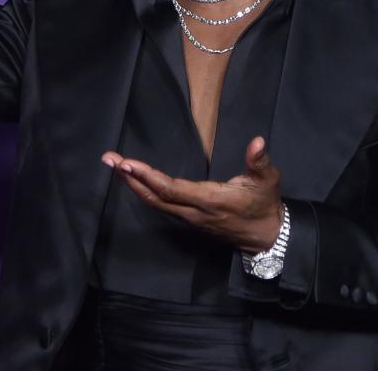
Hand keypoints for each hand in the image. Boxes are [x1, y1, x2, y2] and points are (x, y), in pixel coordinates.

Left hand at [101, 136, 283, 252]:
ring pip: (156, 203)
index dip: (148, 177)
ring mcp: (190, 218)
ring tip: (116, 166)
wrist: (266, 236)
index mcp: (210, 200)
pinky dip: (145, 191)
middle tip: (109, 159)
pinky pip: (161, 205)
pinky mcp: (189, 219)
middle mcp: (194, 212)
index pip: (172, 189)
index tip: (128, 164)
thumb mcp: (268, 181)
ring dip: (134, 185)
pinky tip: (135, 180)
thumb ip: (259, 161)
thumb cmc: (265, 204)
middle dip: (130, 179)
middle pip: (155, 197)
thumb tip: (257, 142)